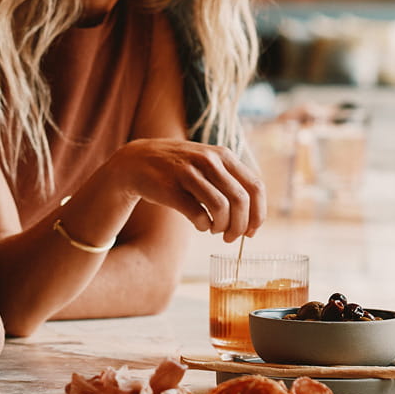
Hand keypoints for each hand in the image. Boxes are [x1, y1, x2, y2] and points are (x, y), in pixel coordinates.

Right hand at [104, 138, 264, 242]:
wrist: (136, 161)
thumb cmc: (180, 170)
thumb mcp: (208, 164)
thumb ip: (231, 183)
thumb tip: (254, 219)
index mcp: (224, 155)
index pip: (255, 187)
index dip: (258, 214)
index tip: (251, 231)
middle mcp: (209, 160)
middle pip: (241, 200)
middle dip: (240, 226)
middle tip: (231, 238)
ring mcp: (189, 173)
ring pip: (222, 208)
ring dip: (222, 227)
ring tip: (215, 230)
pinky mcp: (171, 188)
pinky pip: (198, 214)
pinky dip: (204, 225)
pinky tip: (200, 224)